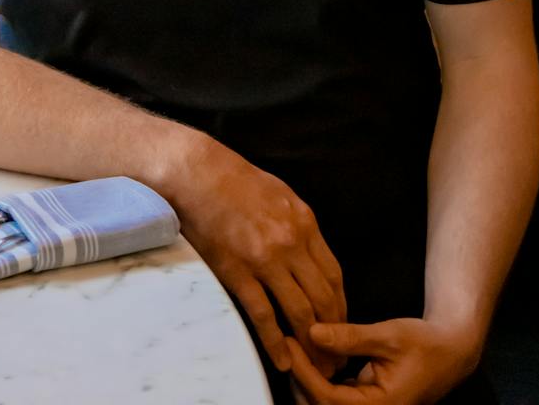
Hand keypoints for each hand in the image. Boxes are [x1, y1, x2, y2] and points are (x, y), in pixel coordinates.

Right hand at [167, 138, 345, 374]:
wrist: (198, 173)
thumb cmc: (235, 179)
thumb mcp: (280, 193)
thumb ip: (297, 223)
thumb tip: (309, 249)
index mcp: (304, 222)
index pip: (334, 274)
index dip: (340, 304)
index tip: (340, 323)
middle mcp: (291, 242)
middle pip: (323, 297)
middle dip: (333, 331)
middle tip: (334, 355)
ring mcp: (265, 259)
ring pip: (300, 311)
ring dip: (310, 343)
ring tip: (315, 365)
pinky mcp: (238, 271)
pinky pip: (264, 315)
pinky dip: (276, 342)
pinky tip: (283, 359)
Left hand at [288, 318, 481, 404]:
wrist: (448, 351)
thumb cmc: (424, 344)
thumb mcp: (388, 335)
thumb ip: (350, 337)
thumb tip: (313, 332)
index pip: (327, 398)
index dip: (303, 371)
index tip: (289, 342)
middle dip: (299, 378)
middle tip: (287, 344)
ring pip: (324, 404)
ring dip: (306, 379)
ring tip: (295, 346)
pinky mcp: (363, 402)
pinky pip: (333, 397)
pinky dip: (318, 378)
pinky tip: (311, 354)